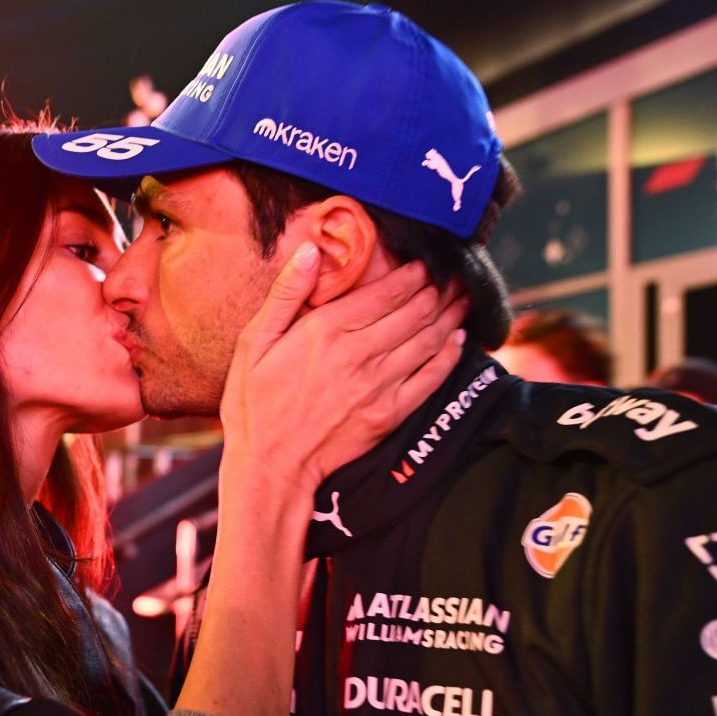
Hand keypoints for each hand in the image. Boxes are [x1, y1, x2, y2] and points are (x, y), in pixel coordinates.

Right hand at [221, 244, 465, 490]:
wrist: (270, 465)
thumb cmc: (254, 403)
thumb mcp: (254, 342)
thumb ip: (285, 293)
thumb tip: (310, 250)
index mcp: (326, 330)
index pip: (386, 292)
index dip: (413, 274)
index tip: (425, 263)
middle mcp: (358, 353)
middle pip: (415, 311)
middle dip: (438, 289)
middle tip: (454, 275)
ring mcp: (378, 385)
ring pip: (429, 340)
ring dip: (451, 316)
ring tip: (463, 299)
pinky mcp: (389, 414)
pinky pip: (431, 378)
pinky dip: (449, 355)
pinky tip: (459, 341)